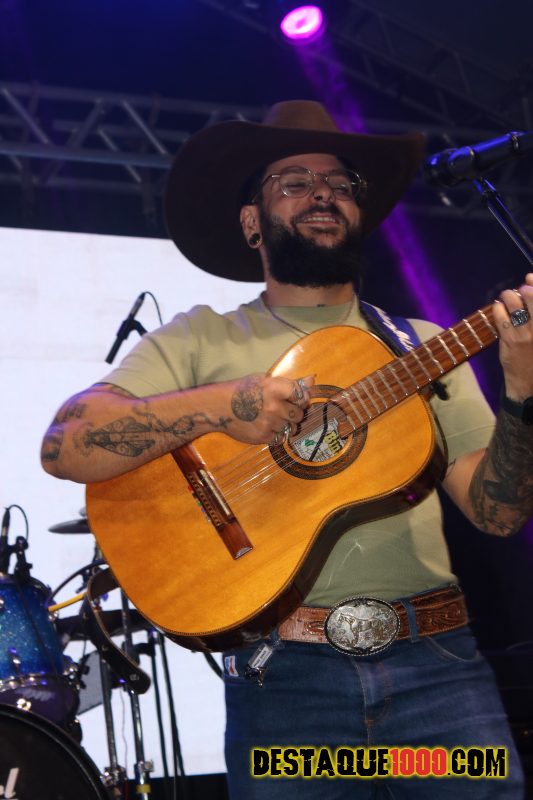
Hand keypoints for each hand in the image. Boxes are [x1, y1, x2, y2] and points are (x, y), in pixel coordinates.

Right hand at [225, 373, 313, 444]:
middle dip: (295, 412)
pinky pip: (281, 439)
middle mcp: (273, 406)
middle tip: (284, 410)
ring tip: (273, 418)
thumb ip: (290, 383)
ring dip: (286, 425)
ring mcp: (268, 423)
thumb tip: (313, 380)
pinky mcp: (263, 437)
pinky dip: (277, 434)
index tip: (298, 400)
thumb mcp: (264, 380)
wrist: (218, 407)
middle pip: (299, 414)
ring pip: (291, 428)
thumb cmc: (242, 390)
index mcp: (275, 388)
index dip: (302, 398)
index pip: (302, 395)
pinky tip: (267, 427)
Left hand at [493, 273, 532, 400]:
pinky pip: (501, 318)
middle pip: (531, 297)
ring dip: (507, 297)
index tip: (529, 276)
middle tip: (518, 290)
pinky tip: (498, 309)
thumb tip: (527, 289)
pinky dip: (498, 309)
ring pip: (514, 305)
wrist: (529, 382)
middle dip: (523, 289)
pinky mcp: (510, 340)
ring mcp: (526, 333)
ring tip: (505, 297)